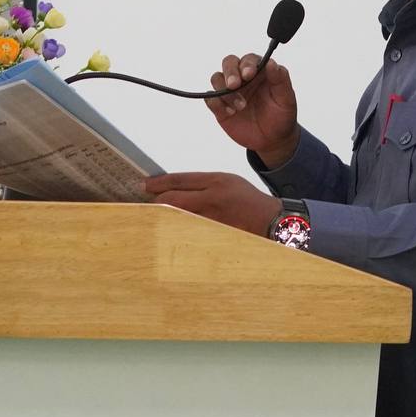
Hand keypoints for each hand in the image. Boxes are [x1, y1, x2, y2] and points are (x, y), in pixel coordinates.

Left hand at [144, 172, 280, 235]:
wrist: (270, 222)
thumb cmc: (248, 200)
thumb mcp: (227, 181)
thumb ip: (202, 184)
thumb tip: (175, 188)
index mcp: (215, 181)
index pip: (180, 180)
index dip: (159, 182)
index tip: (145, 184)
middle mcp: (211, 199)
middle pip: (174, 200)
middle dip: (157, 201)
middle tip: (147, 202)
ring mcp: (210, 220)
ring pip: (178, 217)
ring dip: (163, 216)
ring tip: (153, 216)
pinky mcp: (211, 236)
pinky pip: (187, 231)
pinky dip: (176, 230)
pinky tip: (169, 231)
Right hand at [207, 54, 299, 167]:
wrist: (272, 140)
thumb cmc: (281, 115)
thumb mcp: (286, 98)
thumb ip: (280, 79)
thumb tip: (271, 62)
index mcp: (259, 72)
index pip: (249, 59)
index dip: (247, 64)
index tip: (249, 74)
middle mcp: (242, 78)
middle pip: (228, 63)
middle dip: (230, 72)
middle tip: (234, 85)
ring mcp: (230, 92)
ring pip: (217, 79)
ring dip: (225, 91)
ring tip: (240, 107)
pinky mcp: (220, 106)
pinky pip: (210, 99)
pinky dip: (216, 103)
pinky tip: (230, 113)